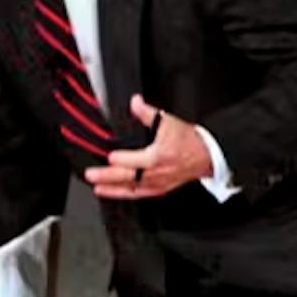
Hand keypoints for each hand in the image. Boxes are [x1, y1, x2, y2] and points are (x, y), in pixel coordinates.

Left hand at [82, 94, 212, 198]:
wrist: (206, 156)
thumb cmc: (189, 141)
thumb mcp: (168, 122)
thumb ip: (147, 113)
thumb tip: (135, 102)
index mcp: (157, 156)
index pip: (133, 159)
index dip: (119, 158)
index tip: (108, 155)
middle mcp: (155, 173)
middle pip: (127, 176)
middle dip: (107, 176)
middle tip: (91, 175)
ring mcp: (157, 184)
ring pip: (130, 188)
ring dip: (112, 189)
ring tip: (97, 188)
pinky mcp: (159, 189)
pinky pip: (138, 194)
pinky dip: (124, 194)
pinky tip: (113, 193)